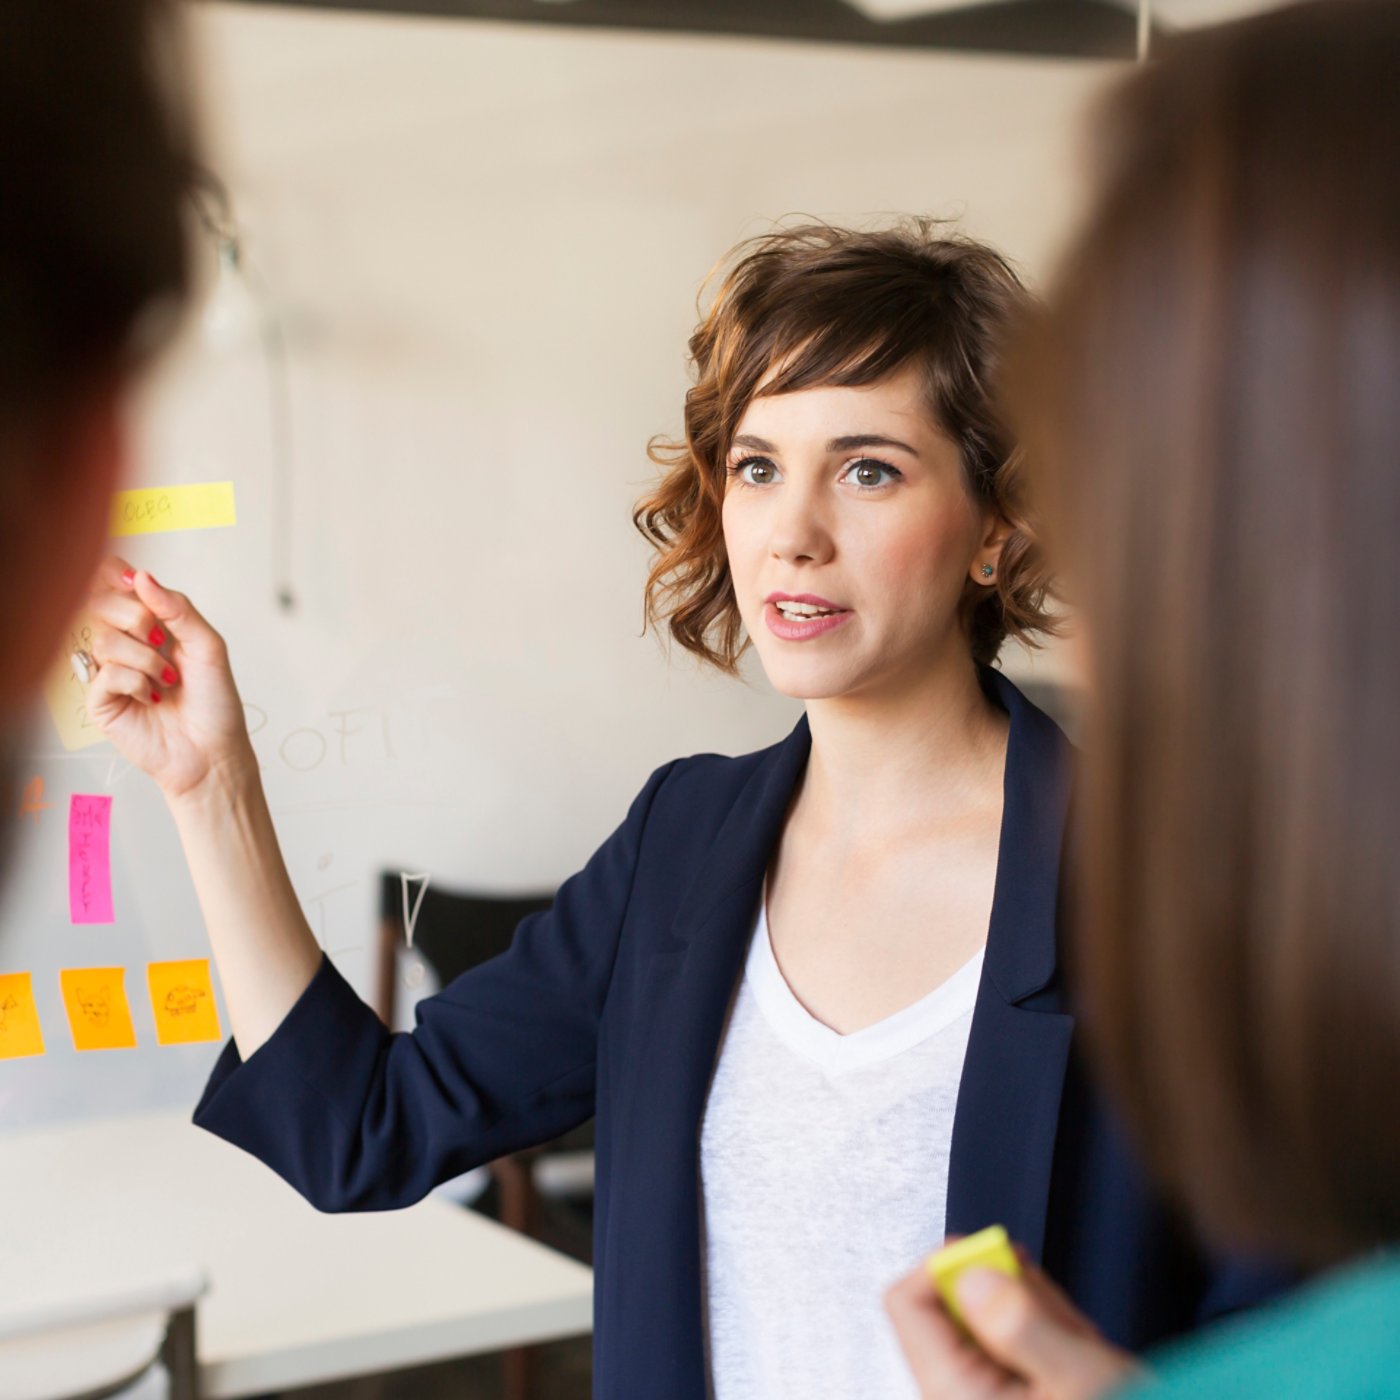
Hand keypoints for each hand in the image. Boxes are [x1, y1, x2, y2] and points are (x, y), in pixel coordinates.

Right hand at [85, 557, 253, 800]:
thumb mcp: (208, 647)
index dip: (115, 574)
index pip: (118, 586)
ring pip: (104, 639)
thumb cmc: (214, 704)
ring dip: (144, 658)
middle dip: (134, 616)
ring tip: (167, 680)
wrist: (213, 752)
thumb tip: (141, 577)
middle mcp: (127, 643)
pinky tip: (151, 697)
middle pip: (100, 604)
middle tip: (159, 639)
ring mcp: (110, 671)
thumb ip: (178, 609)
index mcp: (153, 625)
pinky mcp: (101, 700)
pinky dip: (135, 681)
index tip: (131, 578)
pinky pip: (104, 673)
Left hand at [885, 1254, 1142, 1399]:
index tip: (1000, 1258)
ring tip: (1082, 1354)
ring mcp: (981, 1393)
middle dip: (1016, 1299)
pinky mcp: (1006, 1390)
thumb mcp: (1082, 1381)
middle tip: (1063, 1329)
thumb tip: (970, 1271)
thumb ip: (1022, 1324)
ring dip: (1042, 1319)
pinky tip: (1081, 1361)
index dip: (950, 1263)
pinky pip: (1014, 1337)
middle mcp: (954, 1396)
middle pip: (954, 1300)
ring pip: (992, 1314)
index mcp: (952, 1395)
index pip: (907, 1300)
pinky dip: (1051, 1337)